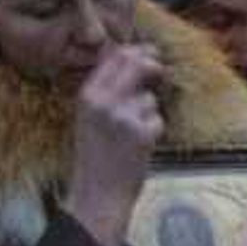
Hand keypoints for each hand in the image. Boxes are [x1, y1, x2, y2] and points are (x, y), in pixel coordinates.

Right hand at [67, 41, 168, 245]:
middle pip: (136, 64)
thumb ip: (106, 90)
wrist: (97, 193)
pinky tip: (138, 146)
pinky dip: (153, 131)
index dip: (136, 51)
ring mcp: (123, 116)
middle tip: (159, 71)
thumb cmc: (95, 156)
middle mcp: (104, 101)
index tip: (148, 52)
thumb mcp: (89, 117)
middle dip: (152, 65)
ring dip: (148, 113)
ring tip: (131, 134)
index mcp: (87, 95)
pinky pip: (157, 119)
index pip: (115, 57)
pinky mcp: (142, 133)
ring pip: (149, 98)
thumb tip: (131, 59)